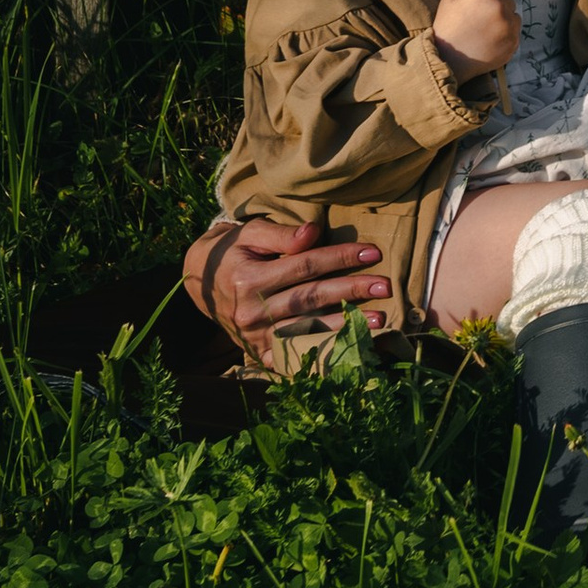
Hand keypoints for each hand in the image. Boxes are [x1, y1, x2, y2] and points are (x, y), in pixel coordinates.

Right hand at [184, 212, 390, 362]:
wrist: (201, 283)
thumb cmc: (233, 251)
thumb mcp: (250, 234)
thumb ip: (281, 235)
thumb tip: (313, 232)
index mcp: (249, 280)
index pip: (305, 266)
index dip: (340, 257)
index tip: (373, 252)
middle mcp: (252, 312)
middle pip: (311, 299)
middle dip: (351, 291)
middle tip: (386, 286)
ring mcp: (255, 337)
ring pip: (307, 329)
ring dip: (344, 325)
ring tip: (378, 320)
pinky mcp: (260, 352)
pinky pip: (295, 355)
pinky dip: (322, 353)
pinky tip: (348, 350)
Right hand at [434, 0, 522, 78]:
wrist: (449, 60)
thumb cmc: (448, 27)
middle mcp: (502, 8)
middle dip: (497, 3)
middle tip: (479, 16)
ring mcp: (510, 27)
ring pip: (513, 15)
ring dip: (504, 18)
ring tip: (485, 30)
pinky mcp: (514, 43)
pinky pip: (514, 31)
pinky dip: (506, 33)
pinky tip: (490, 40)